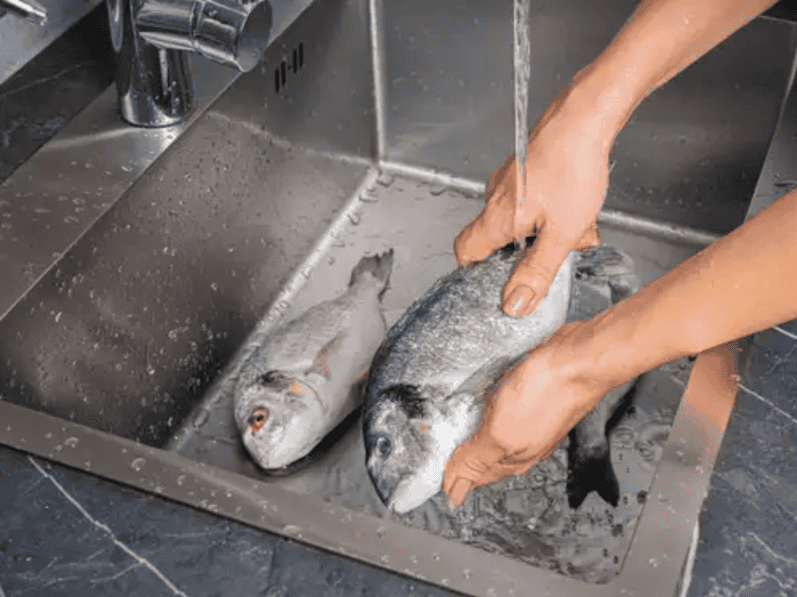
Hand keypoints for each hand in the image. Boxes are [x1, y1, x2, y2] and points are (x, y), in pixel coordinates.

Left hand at [442, 320, 615, 506]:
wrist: (577, 357)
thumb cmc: (548, 393)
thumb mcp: (500, 434)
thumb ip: (475, 460)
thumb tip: (456, 493)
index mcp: (514, 458)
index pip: (474, 476)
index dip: (451, 474)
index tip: (429, 471)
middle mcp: (523, 441)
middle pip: (482, 455)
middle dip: (459, 453)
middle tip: (435, 448)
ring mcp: (529, 417)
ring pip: (492, 429)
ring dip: (470, 427)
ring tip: (451, 423)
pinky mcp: (531, 392)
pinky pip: (501, 405)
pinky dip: (485, 405)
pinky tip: (478, 396)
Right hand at [454, 85, 610, 317]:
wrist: (585, 117)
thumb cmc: (573, 165)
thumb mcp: (562, 232)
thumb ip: (537, 272)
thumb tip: (514, 305)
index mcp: (497, 217)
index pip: (466, 253)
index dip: (474, 273)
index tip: (493, 284)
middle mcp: (496, 198)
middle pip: (496, 240)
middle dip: (526, 253)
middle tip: (552, 255)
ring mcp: (510, 181)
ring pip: (520, 221)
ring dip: (546, 232)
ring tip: (576, 229)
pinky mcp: (526, 170)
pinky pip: (532, 202)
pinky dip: (552, 212)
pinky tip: (578, 210)